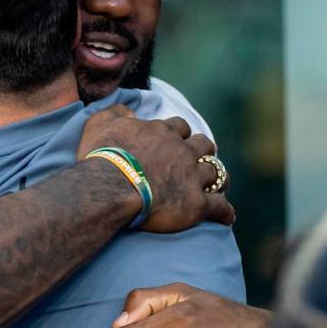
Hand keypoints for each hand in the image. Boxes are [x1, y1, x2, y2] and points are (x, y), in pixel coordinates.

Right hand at [78, 106, 234, 230]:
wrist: (109, 188)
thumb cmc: (102, 157)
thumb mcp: (100, 123)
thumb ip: (115, 112)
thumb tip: (130, 111)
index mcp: (161, 133)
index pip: (179, 127)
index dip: (179, 134)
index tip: (176, 140)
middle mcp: (182, 152)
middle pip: (204, 145)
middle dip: (204, 151)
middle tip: (199, 159)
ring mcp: (192, 178)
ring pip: (217, 173)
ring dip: (219, 178)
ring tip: (219, 185)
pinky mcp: (197, 204)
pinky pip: (220, 207)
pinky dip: (225, 211)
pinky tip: (226, 216)